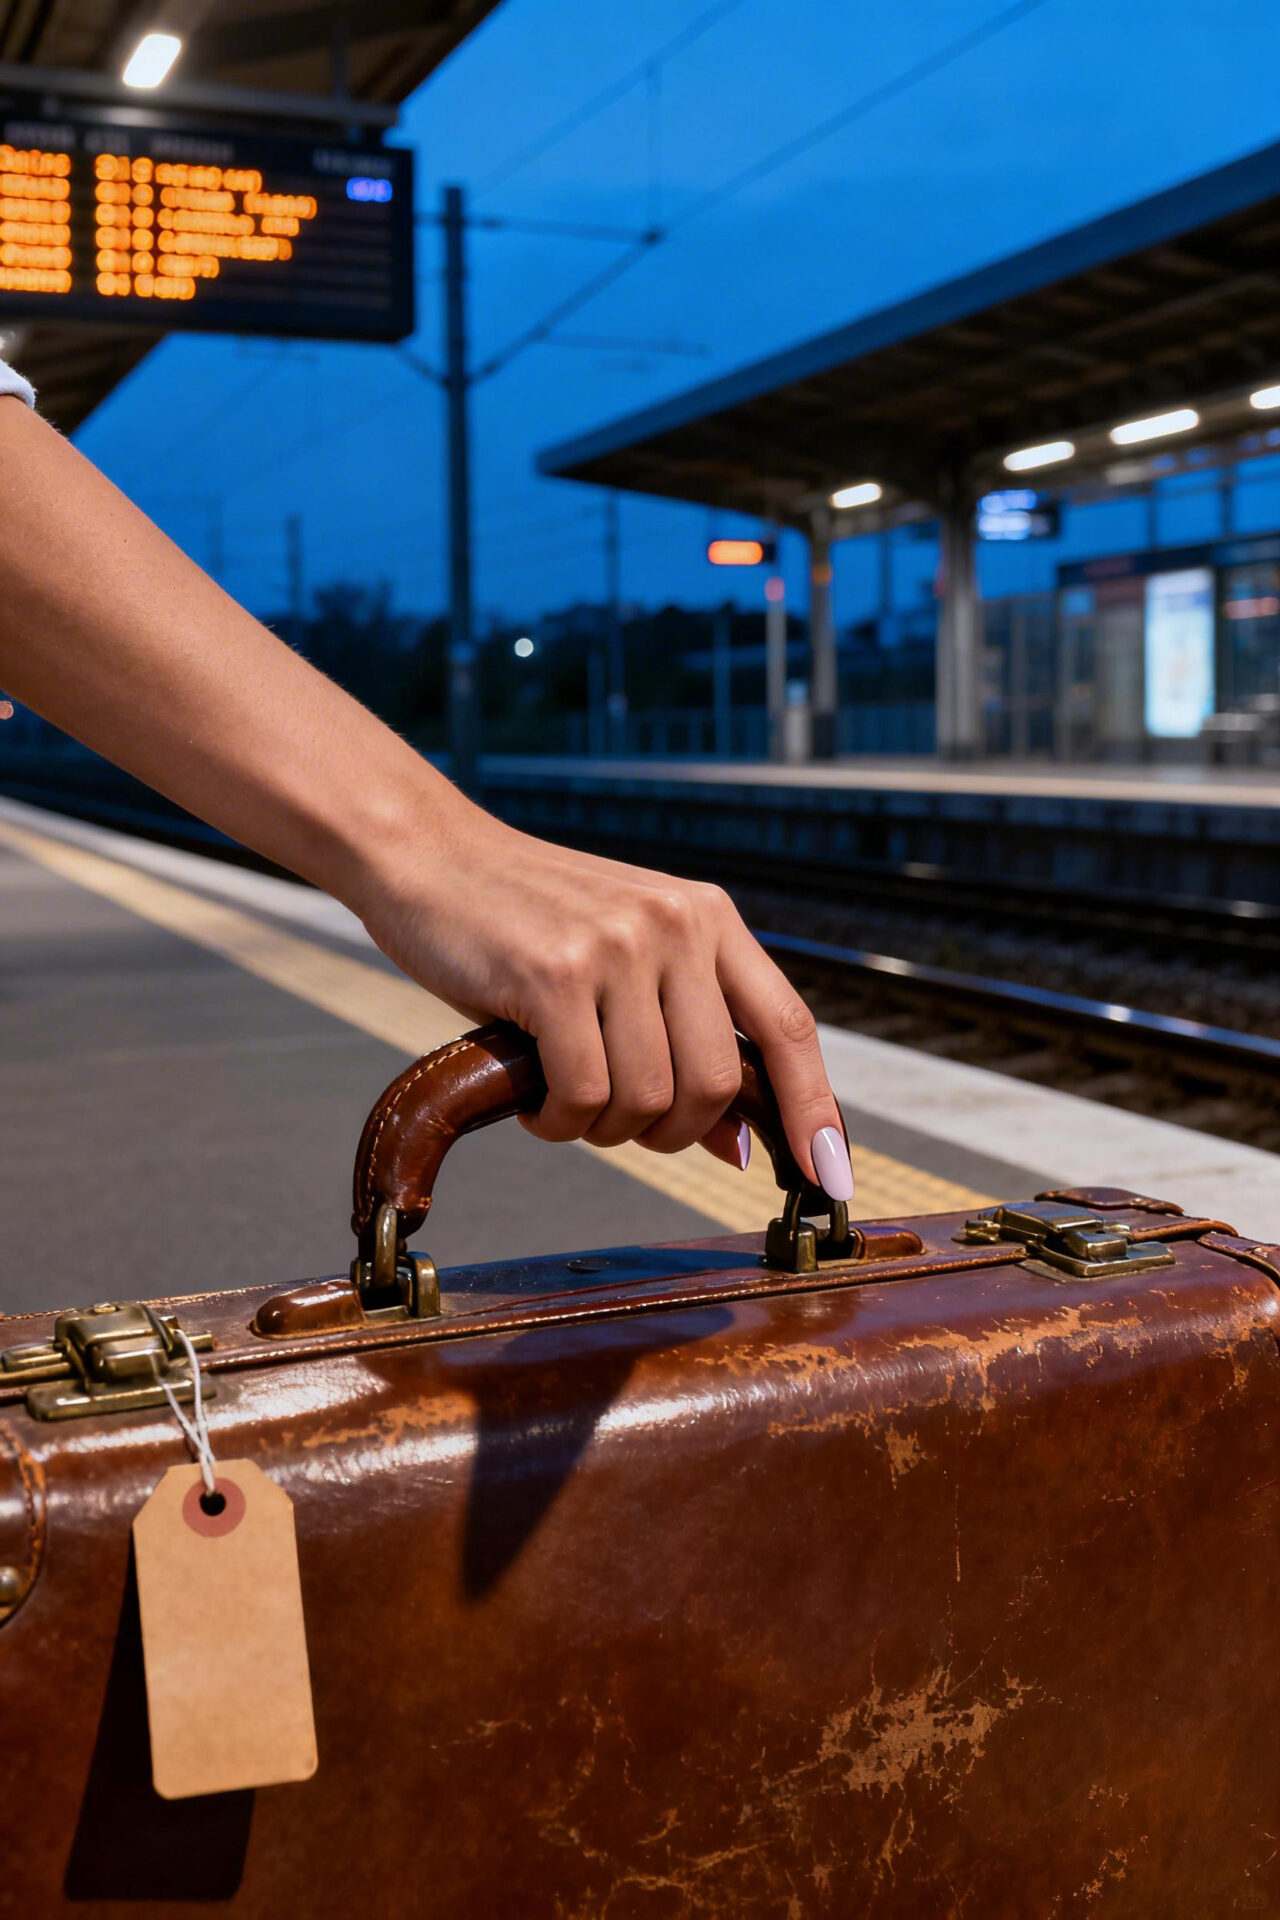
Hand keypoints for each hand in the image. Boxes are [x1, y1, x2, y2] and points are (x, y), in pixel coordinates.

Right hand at [355, 793, 851, 1193]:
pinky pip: (583, 1095)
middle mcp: (676, 925)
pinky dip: (559, 1123)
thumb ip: (687, 1033)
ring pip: (650, 1099)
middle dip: (671, 1133)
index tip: (830, 1176)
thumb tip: (739, 1143)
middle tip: (617, 1122)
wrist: (430, 855)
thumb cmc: (528, 919)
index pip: (789, 1027)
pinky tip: (534, 1100)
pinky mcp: (554, 976)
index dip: (815, 1111)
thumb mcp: (628, 954)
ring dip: (604, 1129)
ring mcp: (617, 948)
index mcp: (709, 917)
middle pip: (718, 1084)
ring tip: (564, 1101)